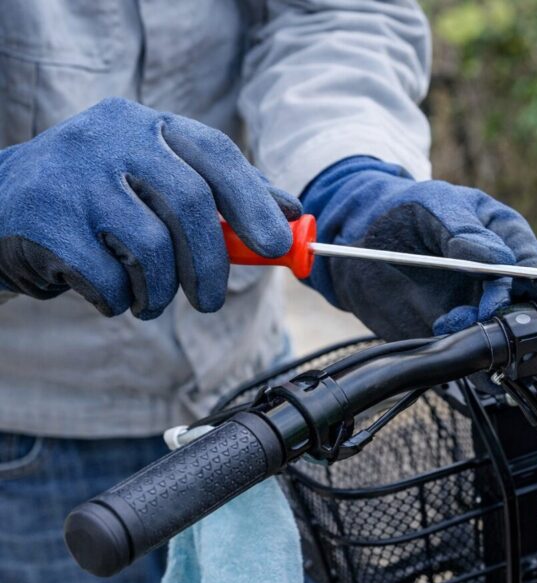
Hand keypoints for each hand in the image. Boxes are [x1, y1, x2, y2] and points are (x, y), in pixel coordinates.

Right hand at [0, 97, 299, 318]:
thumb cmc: (95, 203)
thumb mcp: (153, 183)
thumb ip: (218, 194)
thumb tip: (290, 213)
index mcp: (143, 124)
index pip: (215, 154)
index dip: (254, 202)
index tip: (277, 246)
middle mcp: (108, 139)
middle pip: (191, 205)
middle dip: (212, 265)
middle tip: (211, 301)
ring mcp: (72, 177)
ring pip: (153, 249)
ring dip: (161, 290)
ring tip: (148, 298)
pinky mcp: (43, 221)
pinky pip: (108, 279)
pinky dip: (119, 300)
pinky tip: (108, 293)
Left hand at [302, 157, 536, 339]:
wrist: (360, 237)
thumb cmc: (405, 210)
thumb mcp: (434, 205)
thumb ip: (465, 230)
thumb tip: (498, 258)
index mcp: (505, 234)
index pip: (531, 263)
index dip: (522, 278)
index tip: (501, 286)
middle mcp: (499, 273)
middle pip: (522, 302)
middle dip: (502, 309)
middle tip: (479, 311)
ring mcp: (478, 302)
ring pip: (498, 327)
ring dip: (480, 330)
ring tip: (449, 320)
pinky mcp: (455, 327)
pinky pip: (468, 344)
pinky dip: (459, 344)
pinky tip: (440, 329)